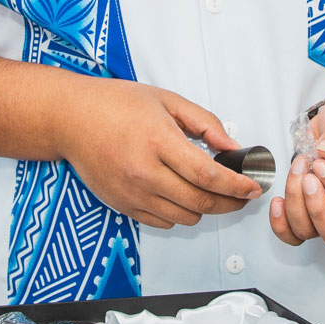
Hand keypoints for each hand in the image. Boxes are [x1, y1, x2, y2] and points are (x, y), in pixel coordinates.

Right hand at [55, 79, 263, 228]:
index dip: (236, 185)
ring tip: (212, 192)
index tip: (253, 186)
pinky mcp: (122, 205)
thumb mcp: (167, 100)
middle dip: (230, 202)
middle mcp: (143, 172)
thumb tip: (232, 146)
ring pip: (185, 217)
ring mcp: (132, 193)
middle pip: (200, 202)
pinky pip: (163, 222)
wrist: (71, 119)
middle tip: (243, 195)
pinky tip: (183, 195)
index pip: (207, 175)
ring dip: (206, 208)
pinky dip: (180, 213)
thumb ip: (204, 123)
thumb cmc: (115, 104)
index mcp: (157, 141)